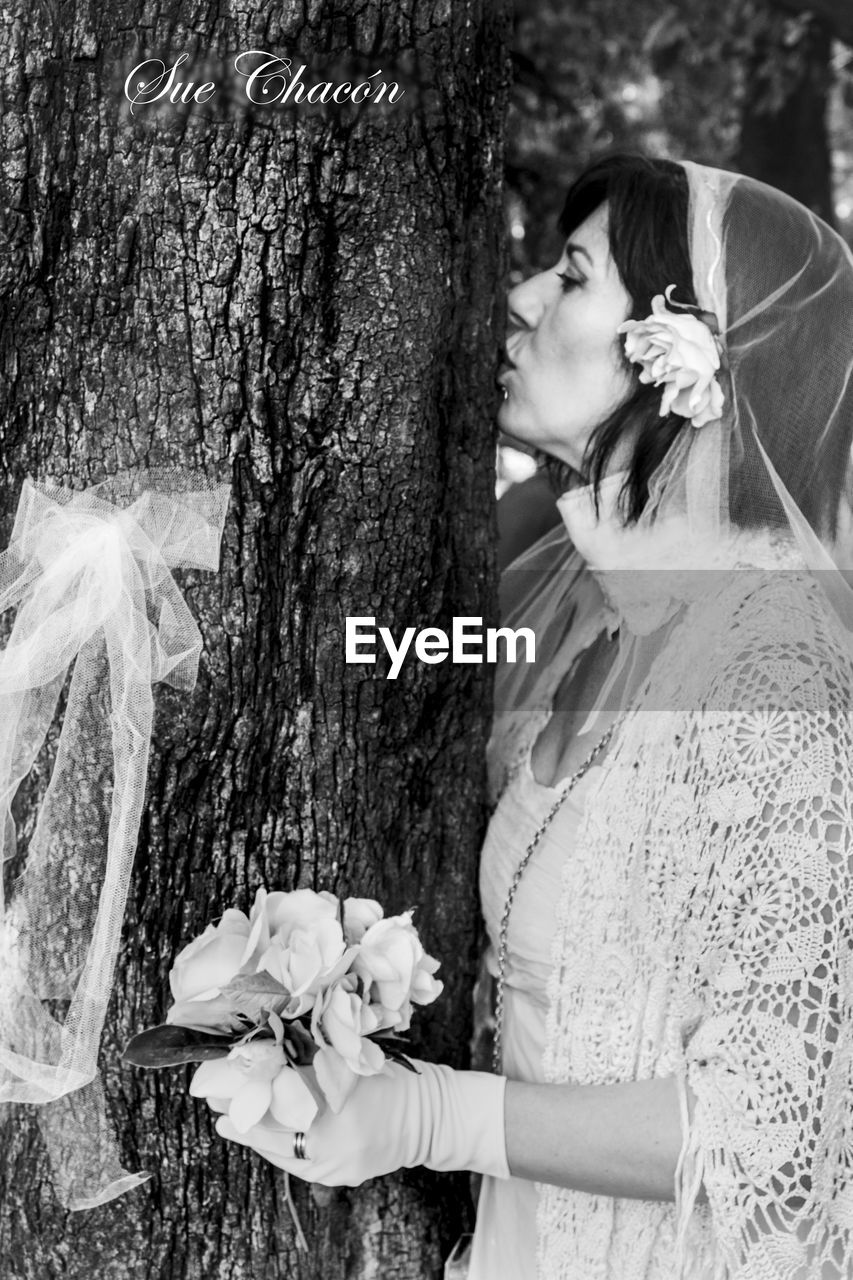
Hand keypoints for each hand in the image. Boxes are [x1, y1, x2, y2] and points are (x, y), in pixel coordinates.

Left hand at [213, 1058, 508, 1187]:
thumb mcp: (354, 1058)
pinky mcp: (336, 1178)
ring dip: (252, 1132)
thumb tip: (268, 1039)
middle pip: (271, 1131)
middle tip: (211, 1095)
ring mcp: (334, 1169)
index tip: (221, 1073)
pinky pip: (296, 1162)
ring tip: (224, 1117)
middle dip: (240, 1113)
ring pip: (279, 1151)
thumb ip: (314, 1053)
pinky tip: (261, 1131)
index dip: (247, 1086)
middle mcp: (331, 1147)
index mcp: (337, 1110)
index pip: (278, 1099)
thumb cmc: (395, 1078)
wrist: (432, 1117)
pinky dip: (277, 1145)